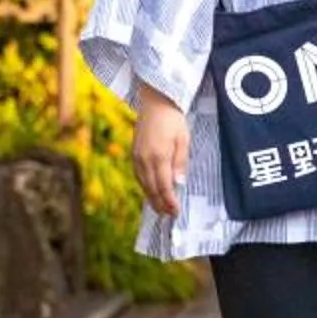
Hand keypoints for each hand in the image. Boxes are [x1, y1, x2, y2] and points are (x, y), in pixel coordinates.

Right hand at [132, 91, 190, 218]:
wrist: (154, 102)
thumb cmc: (173, 119)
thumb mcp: (183, 139)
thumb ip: (180, 162)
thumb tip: (179, 183)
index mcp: (158, 156)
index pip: (164, 186)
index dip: (169, 202)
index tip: (175, 212)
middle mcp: (144, 160)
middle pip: (151, 189)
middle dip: (160, 204)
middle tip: (169, 216)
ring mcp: (136, 157)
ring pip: (143, 184)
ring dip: (151, 198)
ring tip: (160, 208)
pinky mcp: (133, 154)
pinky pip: (139, 176)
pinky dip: (145, 187)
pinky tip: (151, 191)